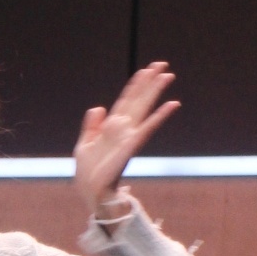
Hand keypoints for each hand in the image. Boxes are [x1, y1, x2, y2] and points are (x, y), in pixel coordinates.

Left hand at [74, 63, 179, 216]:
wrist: (90, 191)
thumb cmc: (87, 173)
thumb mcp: (84, 144)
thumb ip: (91, 125)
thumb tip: (99, 107)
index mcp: (111, 127)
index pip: (126, 100)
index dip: (135, 85)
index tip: (145, 70)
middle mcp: (123, 128)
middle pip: (138, 99)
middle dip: (149, 81)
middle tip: (162, 64)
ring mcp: (129, 135)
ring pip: (145, 107)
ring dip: (156, 91)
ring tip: (168, 75)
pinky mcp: (132, 144)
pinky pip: (149, 127)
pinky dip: (161, 115)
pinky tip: (173, 104)